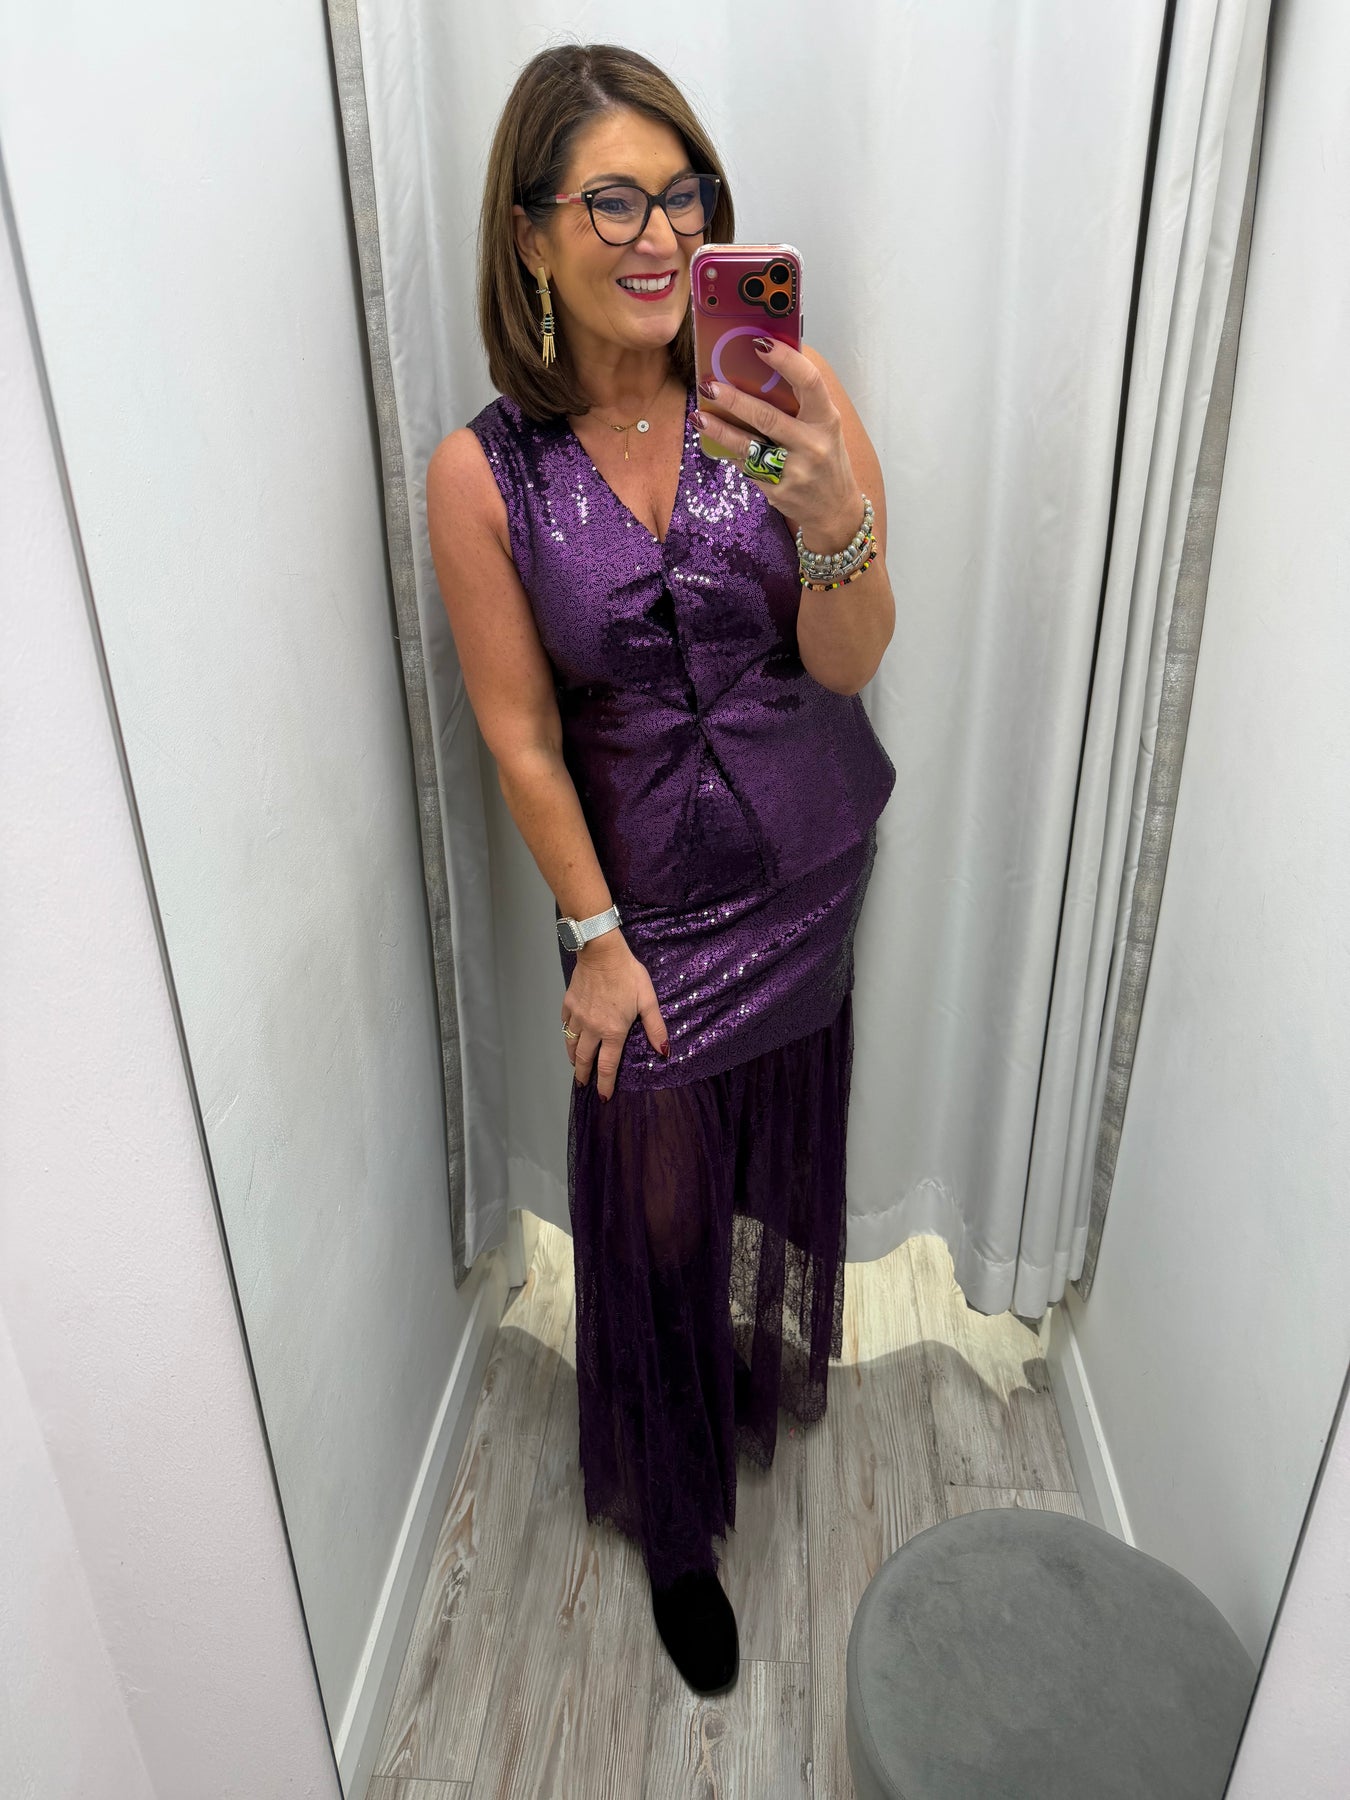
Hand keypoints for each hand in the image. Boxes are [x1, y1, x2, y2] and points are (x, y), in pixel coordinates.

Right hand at [562, 932, 668, 1099]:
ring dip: (573, 1058)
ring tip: (575, 1065)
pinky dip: (568, 1034)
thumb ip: (655, 1028)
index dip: (605, 1084)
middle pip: (584, 1059)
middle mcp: (592, 1028)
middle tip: (583, 1084)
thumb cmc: (628, 974)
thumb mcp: (648, 1000)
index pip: (607, 1065)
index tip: (603, 1097)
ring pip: (571, 1043)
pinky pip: (566, 1024)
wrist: (601, 952)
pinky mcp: (568, 1004)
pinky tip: (571, 1035)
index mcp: (612, 1031)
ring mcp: (577, 1016)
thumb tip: (664, 1051)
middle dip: (583, 1075)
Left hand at [693, 340, 863, 549]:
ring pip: (748, 446)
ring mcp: (794, 470)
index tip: (759, 343)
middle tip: (709, 386)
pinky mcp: (777, 490)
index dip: (785, 360)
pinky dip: (729, 452)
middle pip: (768, 417)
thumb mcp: (825, 428)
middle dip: (734, 400)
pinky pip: (746, 466)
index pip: (809, 382)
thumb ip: (802, 404)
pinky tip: (714, 441)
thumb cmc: (826, 458)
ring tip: (699, 416)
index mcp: (827, 420)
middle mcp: (812, 444)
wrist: (834, 509)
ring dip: (719, 430)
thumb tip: (761, 369)